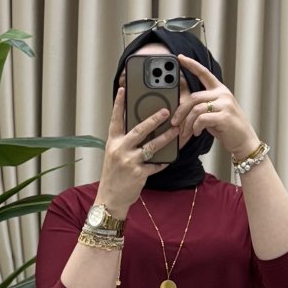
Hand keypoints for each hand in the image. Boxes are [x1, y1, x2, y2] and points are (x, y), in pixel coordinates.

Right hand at [96, 86, 179, 216]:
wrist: (111, 198)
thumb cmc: (114, 175)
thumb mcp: (114, 155)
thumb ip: (124, 141)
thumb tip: (141, 128)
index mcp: (113, 142)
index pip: (116, 120)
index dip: (119, 104)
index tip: (123, 90)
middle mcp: (120, 150)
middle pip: (139, 130)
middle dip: (153, 119)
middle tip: (166, 111)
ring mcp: (130, 162)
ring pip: (152, 146)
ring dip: (166, 138)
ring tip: (176, 130)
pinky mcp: (139, 174)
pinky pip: (156, 164)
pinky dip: (164, 160)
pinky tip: (171, 156)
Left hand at [171, 53, 258, 158]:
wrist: (244, 141)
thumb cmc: (228, 129)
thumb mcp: (215, 112)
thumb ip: (203, 106)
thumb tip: (183, 109)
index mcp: (220, 90)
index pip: (204, 73)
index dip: (191, 64)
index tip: (180, 58)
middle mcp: (223, 94)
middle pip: (194, 98)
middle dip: (181, 111)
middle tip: (175, 123)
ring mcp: (225, 104)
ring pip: (196, 109)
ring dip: (188, 123)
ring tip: (187, 132)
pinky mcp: (224, 117)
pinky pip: (202, 119)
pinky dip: (196, 127)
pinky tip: (197, 133)